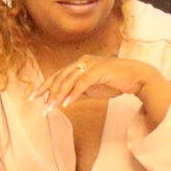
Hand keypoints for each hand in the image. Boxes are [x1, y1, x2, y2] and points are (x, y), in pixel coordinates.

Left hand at [32, 56, 168, 112]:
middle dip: (48, 92)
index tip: (34, 97)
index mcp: (80, 64)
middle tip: (41, 107)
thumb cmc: (117, 82)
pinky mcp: (98, 71)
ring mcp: (91, 65)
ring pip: (68, 80)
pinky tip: (66, 104)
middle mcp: (83, 61)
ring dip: (58, 95)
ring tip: (51, 108)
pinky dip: (73, 94)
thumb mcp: (94, 88)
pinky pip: (81, 83)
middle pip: (60, 77)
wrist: (137, 77)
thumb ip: (79, 92)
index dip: (45, 86)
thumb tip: (64, 101)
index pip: (58, 75)